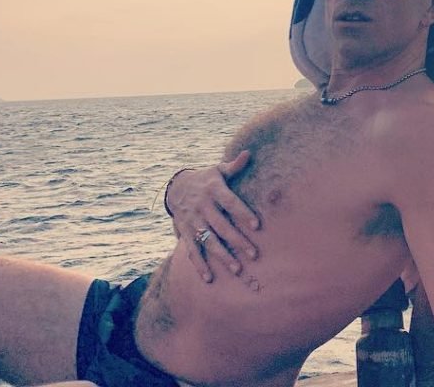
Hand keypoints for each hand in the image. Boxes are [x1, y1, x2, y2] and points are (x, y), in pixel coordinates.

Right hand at [166, 151, 259, 282]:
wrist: (177, 187)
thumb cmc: (207, 179)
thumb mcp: (218, 170)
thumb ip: (234, 166)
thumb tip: (249, 153)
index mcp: (214, 190)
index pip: (230, 203)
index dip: (243, 213)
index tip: (257, 225)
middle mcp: (203, 207)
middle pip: (222, 226)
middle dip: (238, 241)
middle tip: (254, 254)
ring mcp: (193, 222)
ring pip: (209, 241)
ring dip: (222, 256)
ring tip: (237, 270)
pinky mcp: (185, 233)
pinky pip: (192, 251)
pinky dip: (199, 266)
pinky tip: (209, 279)